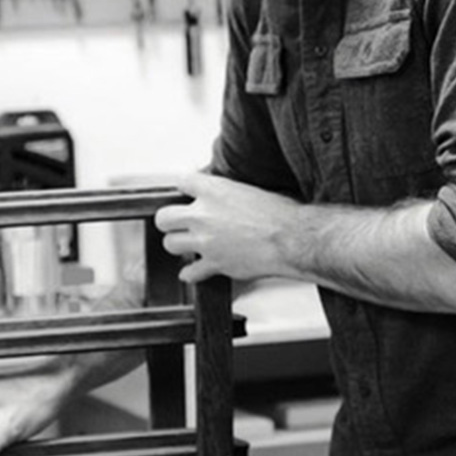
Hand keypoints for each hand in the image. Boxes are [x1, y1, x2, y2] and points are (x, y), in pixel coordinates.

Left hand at [154, 172, 301, 282]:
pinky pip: (190, 272)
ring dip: (178, 244)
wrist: (291, 238)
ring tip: (187, 243)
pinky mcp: (213, 264)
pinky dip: (191, 273)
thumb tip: (218, 193)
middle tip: (176, 221)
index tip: (185, 191)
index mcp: (214, 190)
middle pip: (164, 217)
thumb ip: (225, 191)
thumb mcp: (248, 189)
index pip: (181, 182)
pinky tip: (194, 269)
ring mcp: (205, 241)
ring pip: (171, 244)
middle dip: (169, 220)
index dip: (184, 187)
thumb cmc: (279, 212)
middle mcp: (204, 215)